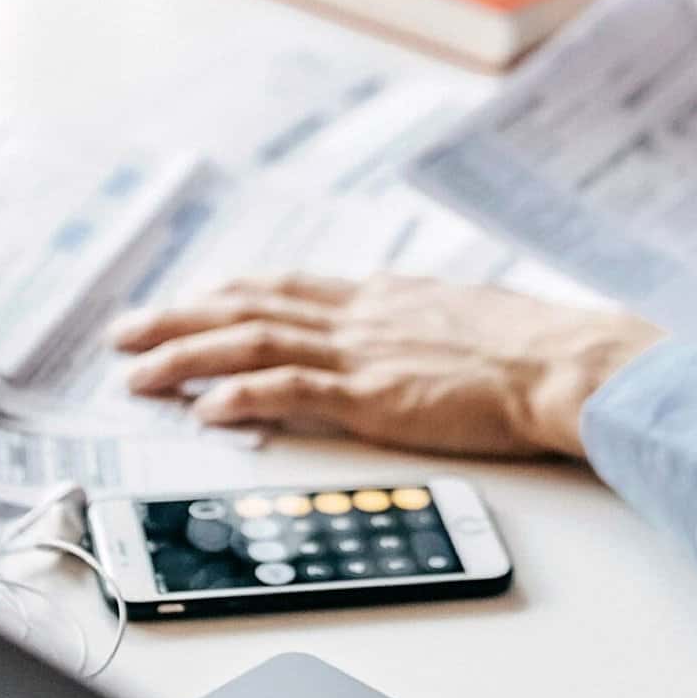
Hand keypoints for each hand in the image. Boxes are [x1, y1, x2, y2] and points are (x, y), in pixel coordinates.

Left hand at [111, 274, 661, 460]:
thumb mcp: (474, 319)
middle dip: (181, 317)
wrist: (569, 363)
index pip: (291, 289)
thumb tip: (421, 335)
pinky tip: (203, 409)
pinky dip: (239, 395)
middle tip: (127, 332)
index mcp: (389, 297)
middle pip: (251, 306)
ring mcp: (366, 352)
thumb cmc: (541, 349)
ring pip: (252, 342)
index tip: (192, 301)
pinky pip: (290, 390)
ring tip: (137, 372)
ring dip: (187, 355)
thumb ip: (431, 325)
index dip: (231, 295)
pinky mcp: (374, 395)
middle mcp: (365, 315)